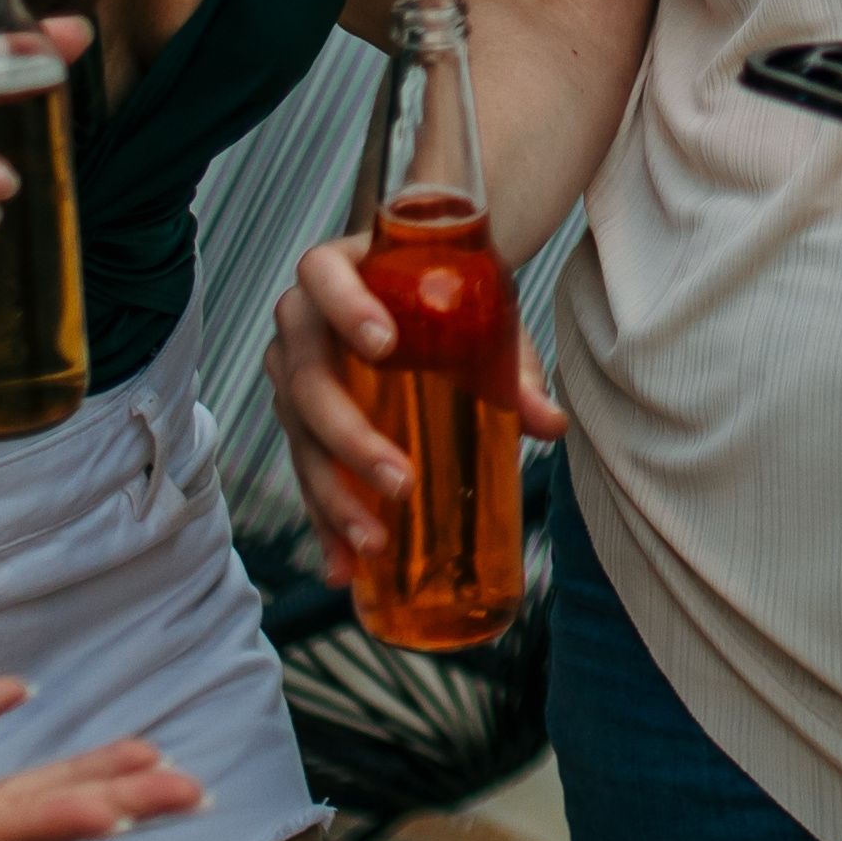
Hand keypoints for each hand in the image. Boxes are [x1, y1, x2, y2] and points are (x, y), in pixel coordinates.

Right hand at [272, 227, 572, 574]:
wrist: (416, 301)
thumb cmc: (445, 300)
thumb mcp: (481, 317)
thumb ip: (511, 366)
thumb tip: (549, 424)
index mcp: (337, 273)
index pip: (322, 275)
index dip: (346, 307)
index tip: (384, 346)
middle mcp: (300, 326)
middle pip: (306, 378)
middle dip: (348, 436)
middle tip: (400, 480)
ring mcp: (292, 378)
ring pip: (300, 438)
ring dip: (333, 496)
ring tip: (373, 542)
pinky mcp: (299, 426)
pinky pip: (305, 475)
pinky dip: (325, 523)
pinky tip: (344, 567)